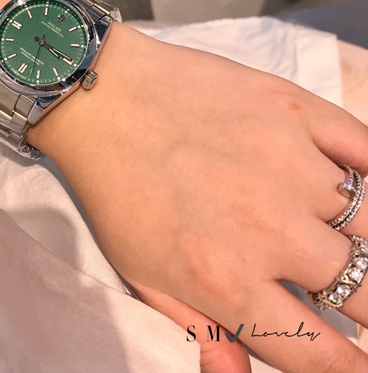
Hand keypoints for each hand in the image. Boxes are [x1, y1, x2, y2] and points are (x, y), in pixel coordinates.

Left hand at [28, 23, 367, 372]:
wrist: (103, 98)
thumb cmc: (115, 188)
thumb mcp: (140, 272)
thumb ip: (197, 328)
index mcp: (226, 280)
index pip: (322, 354)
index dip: (351, 367)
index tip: (356, 359)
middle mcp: (270, 229)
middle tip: (357, 294)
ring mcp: (289, 164)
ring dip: (365, 240)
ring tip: (343, 238)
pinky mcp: (294, 109)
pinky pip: (367, 149)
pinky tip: (354, 185)